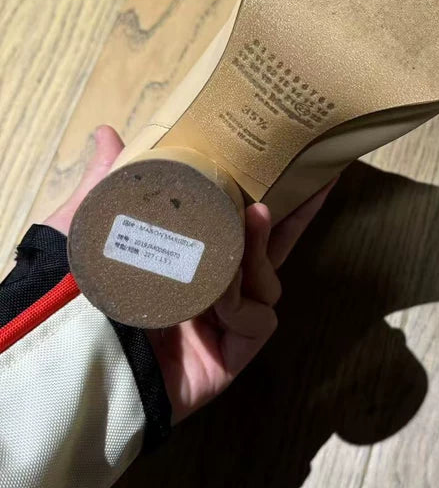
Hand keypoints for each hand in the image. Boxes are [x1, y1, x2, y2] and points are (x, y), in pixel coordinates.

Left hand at [47, 125, 332, 422]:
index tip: (281, 164)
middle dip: (293, 217)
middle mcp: (206, 291)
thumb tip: (107, 132)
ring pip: (267, 280)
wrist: (71, 356)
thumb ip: (104, 183)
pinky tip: (220, 301)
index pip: (229, 226)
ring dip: (257, 253)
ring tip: (249, 222)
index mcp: (179, 261)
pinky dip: (244, 305)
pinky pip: (260, 318)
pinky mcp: (232, 355)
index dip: (256, 198)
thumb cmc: (71, 294)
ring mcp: (222, 324)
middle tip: (318, 178)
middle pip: (265, 251)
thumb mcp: (86, 228)